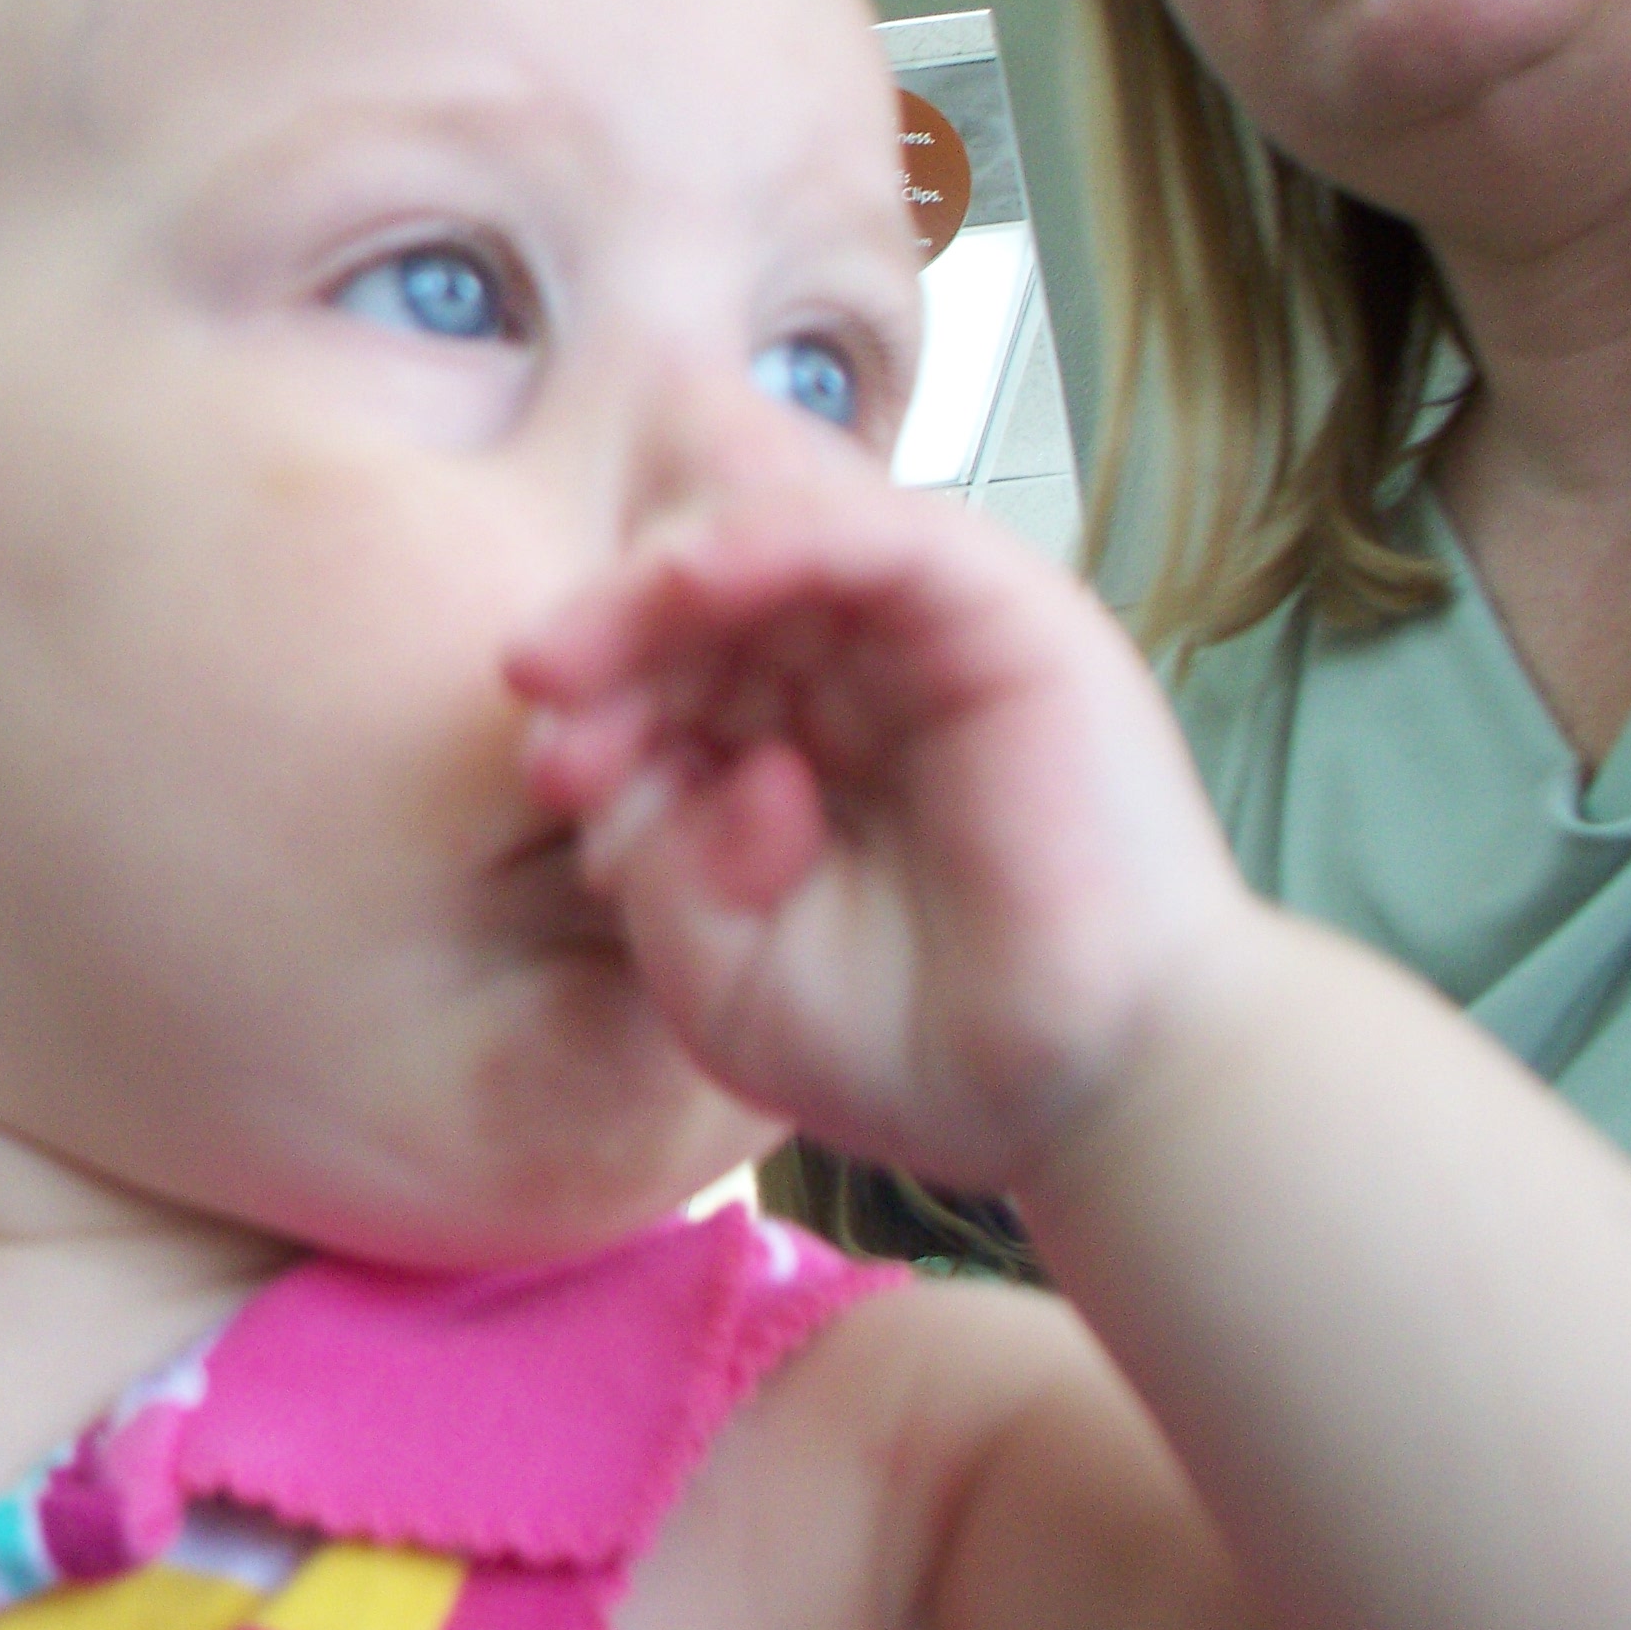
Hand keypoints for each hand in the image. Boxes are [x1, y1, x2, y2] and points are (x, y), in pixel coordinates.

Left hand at [506, 390, 1259, 1194]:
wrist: (1085, 1098)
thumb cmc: (912, 1046)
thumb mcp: (713, 965)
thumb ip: (649, 853)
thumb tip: (634, 765)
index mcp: (789, 744)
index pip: (663, 669)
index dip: (592, 700)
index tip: (556, 779)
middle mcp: (856, 678)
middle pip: (700, 595)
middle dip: (604, 638)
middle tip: (544, 704)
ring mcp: (929, 641)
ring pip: (768, 541)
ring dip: (655, 582)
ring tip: (574, 654)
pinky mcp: (1005, 613)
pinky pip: (868, 531)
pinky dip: (767, 537)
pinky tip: (687, 580)